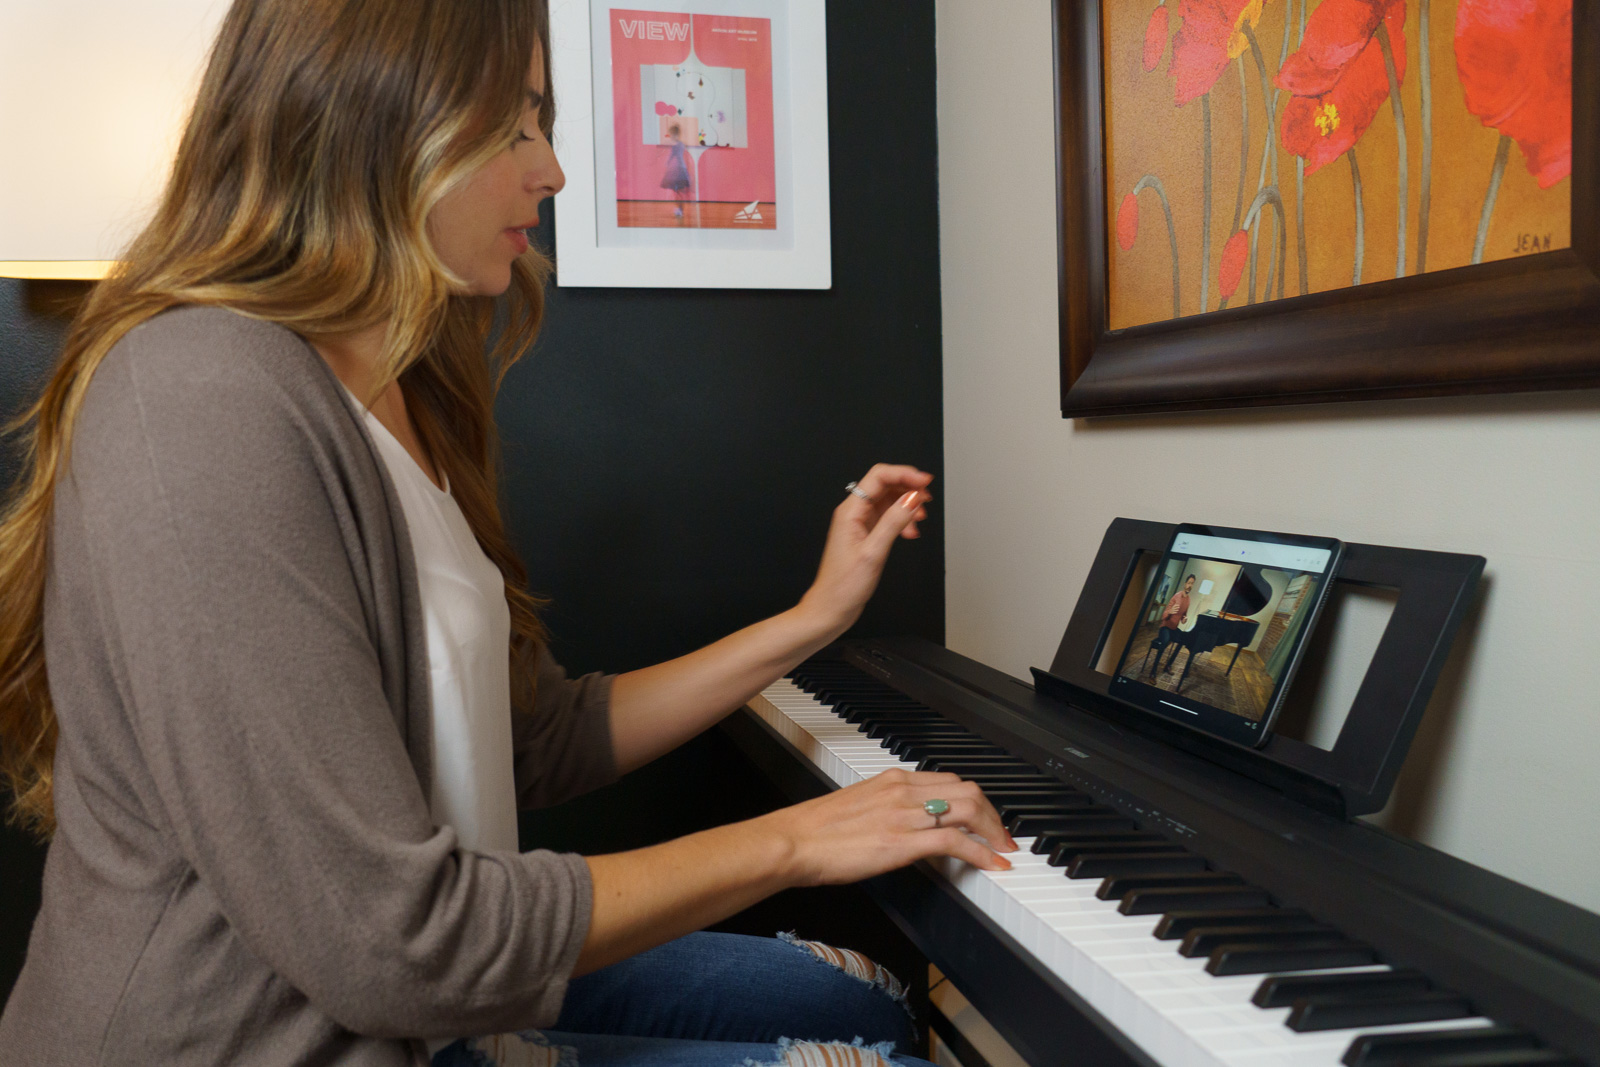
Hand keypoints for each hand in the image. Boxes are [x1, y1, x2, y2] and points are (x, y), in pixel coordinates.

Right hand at [763, 769, 1015, 886]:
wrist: (793, 841)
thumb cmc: (815, 831)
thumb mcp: (858, 808)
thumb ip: (886, 810)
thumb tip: (905, 828)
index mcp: (892, 779)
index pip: (949, 781)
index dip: (976, 800)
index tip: (984, 818)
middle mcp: (903, 790)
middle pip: (968, 790)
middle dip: (994, 814)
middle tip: (1002, 836)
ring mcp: (905, 814)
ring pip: (969, 810)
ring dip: (995, 832)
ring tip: (1004, 850)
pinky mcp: (903, 841)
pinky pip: (956, 841)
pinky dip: (982, 853)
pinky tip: (993, 865)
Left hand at [797, 463, 932, 637]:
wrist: (831, 608)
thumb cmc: (843, 586)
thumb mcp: (873, 552)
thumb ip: (893, 522)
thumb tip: (912, 499)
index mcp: (850, 511)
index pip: (879, 476)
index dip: (904, 474)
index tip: (924, 482)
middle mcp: (853, 513)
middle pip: (885, 485)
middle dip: (908, 489)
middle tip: (927, 500)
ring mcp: (859, 524)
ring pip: (888, 501)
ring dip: (907, 506)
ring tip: (919, 520)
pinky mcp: (865, 535)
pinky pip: (887, 517)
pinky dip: (902, 520)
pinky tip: (909, 532)